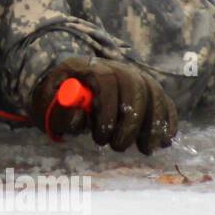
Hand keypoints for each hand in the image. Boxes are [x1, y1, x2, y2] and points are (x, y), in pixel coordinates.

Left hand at [31, 56, 177, 154]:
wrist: (65, 89)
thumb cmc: (55, 100)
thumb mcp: (46, 106)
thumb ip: (59, 113)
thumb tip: (79, 117)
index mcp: (86, 66)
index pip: (105, 80)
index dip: (107, 109)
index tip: (102, 136)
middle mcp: (113, 66)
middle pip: (134, 84)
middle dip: (131, 120)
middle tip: (119, 146)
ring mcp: (132, 74)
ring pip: (153, 91)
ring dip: (154, 122)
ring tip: (145, 149)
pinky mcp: (145, 88)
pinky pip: (163, 98)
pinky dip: (168, 118)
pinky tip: (165, 140)